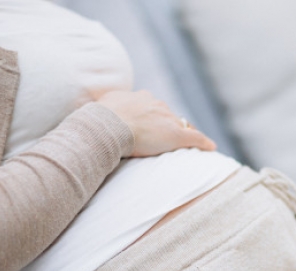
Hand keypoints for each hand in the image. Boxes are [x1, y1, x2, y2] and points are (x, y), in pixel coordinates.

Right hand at [96, 90, 216, 156]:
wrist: (108, 124)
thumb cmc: (98, 120)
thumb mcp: (97, 109)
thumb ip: (97, 109)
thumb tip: (84, 118)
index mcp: (138, 98)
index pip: (152, 106)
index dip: (154, 116)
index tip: (152, 125)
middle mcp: (155, 104)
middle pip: (168, 114)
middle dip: (169, 123)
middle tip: (167, 136)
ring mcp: (166, 118)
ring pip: (181, 123)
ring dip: (185, 132)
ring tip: (188, 144)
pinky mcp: (176, 134)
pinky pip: (195, 138)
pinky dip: (203, 143)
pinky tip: (211, 148)